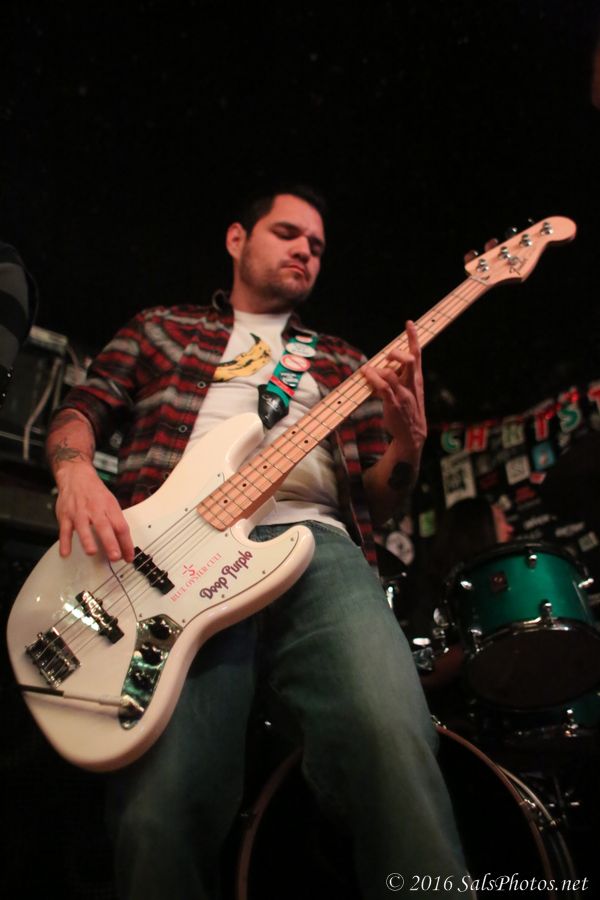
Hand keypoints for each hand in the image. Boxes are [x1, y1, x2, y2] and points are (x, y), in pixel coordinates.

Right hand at [55, 461, 134, 562]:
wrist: (76, 476)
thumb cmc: (95, 493)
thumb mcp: (110, 503)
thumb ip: (115, 522)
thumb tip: (124, 544)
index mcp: (110, 507)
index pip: (121, 526)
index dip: (126, 543)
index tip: (129, 556)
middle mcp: (95, 510)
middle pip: (105, 527)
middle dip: (110, 543)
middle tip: (115, 556)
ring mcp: (79, 513)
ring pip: (83, 527)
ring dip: (88, 541)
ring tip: (92, 552)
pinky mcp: (65, 516)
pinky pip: (64, 530)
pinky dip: (64, 542)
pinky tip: (66, 553)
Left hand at [362, 320, 426, 459]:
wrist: (413, 434)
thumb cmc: (408, 411)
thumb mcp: (407, 392)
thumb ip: (396, 378)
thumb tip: (379, 368)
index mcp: (416, 379)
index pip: (417, 354)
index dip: (413, 338)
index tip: (409, 323)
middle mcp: (411, 384)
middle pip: (409, 360)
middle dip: (397, 353)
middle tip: (386, 356)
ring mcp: (403, 394)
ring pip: (391, 373)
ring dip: (377, 368)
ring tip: (367, 370)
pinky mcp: (394, 403)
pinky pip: (383, 387)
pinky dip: (373, 378)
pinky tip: (366, 374)